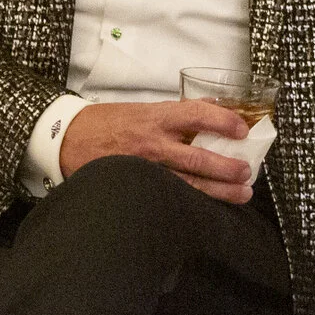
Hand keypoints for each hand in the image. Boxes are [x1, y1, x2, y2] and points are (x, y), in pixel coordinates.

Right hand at [60, 100, 253, 202]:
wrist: (67, 138)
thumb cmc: (109, 121)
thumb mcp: (146, 108)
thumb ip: (180, 111)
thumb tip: (215, 105)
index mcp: (157, 117)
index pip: (196, 114)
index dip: (223, 121)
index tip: (243, 130)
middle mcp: (153, 143)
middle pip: (196, 158)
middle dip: (226, 168)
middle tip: (247, 172)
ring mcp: (144, 169)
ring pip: (187, 183)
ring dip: (217, 191)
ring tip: (241, 194)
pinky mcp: (136, 187)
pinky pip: (167, 197)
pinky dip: (190, 203)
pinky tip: (208, 208)